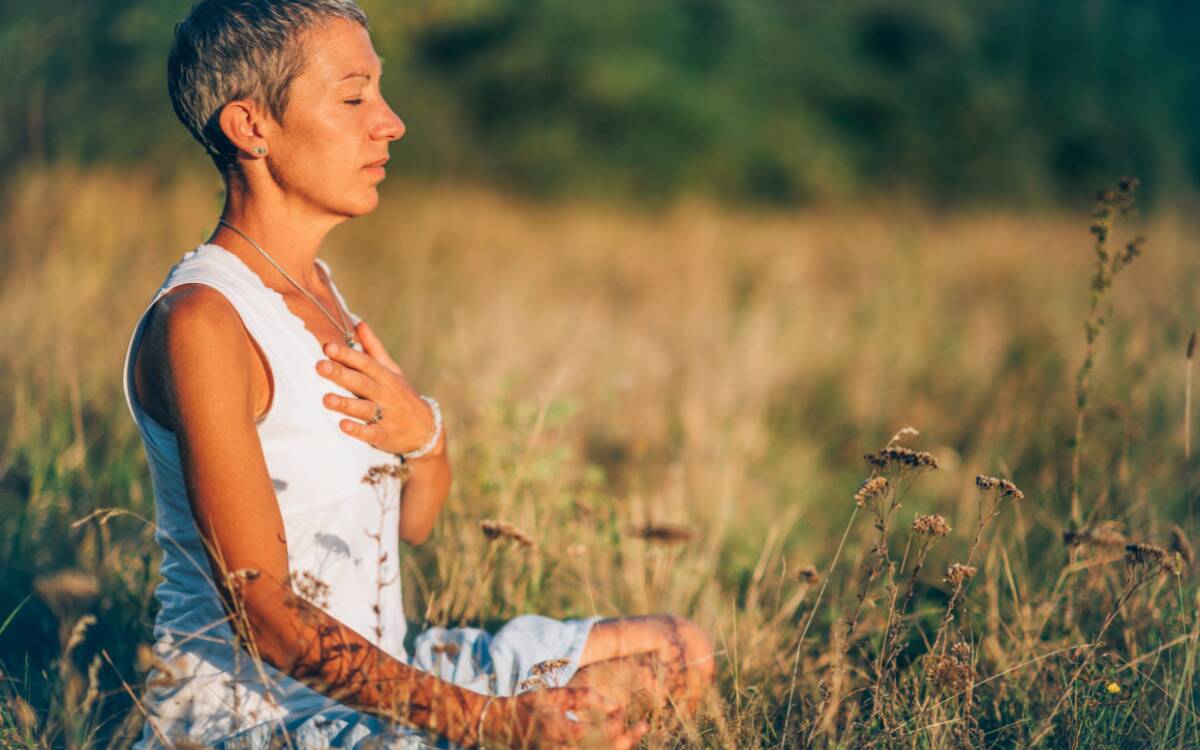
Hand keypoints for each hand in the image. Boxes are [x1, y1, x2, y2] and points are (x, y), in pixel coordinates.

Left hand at [316, 321, 440, 455]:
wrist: (426, 430)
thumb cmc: (403, 396)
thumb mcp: (393, 371)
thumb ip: (374, 349)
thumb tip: (359, 323)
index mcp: (386, 377)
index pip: (366, 363)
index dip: (348, 355)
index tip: (328, 347)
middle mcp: (386, 394)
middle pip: (362, 383)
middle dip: (341, 375)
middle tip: (320, 366)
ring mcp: (386, 416)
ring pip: (364, 408)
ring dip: (345, 403)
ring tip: (326, 399)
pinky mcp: (385, 436)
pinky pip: (370, 433)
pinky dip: (357, 430)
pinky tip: (343, 425)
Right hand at [482, 688, 648, 748]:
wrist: (501, 726)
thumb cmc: (530, 706)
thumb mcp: (557, 696)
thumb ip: (586, 698)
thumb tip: (616, 704)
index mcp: (565, 733)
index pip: (605, 734)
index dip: (622, 725)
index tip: (630, 715)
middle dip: (628, 740)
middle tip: (643, 727)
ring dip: (617, 748)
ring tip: (630, 737)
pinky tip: (611, 743)